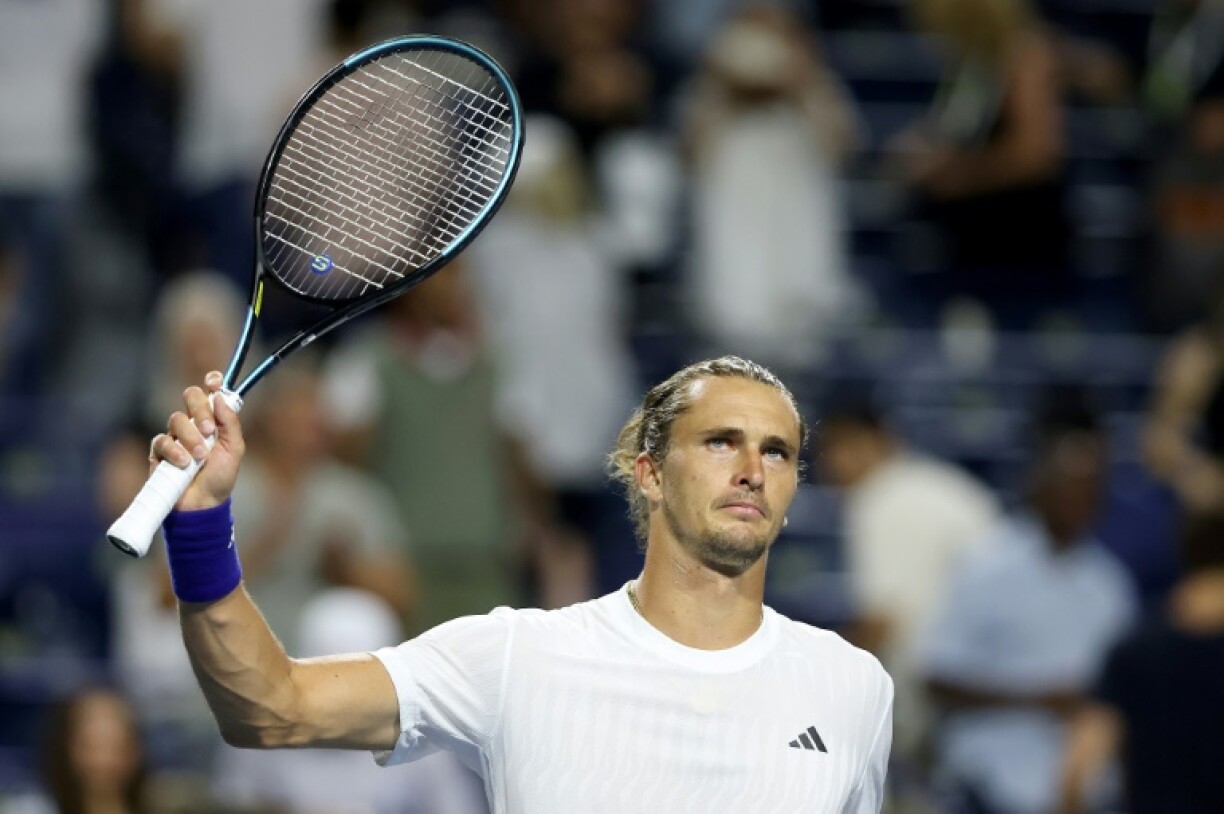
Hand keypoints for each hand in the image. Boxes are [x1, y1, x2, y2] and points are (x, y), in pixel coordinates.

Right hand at [149, 370, 245, 510]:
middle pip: (190, 396)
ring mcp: (176, 436)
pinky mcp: (160, 451)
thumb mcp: (234, 449)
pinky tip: (183, 463)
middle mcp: (194, 423)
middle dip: (200, 409)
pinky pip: (162, 440)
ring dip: (190, 437)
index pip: (210, 393)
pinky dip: (174, 451)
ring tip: (200, 456)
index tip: (213, 382)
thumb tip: (219, 397)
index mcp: (214, 420)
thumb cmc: (220, 477)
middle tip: (208, 430)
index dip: (211, 382)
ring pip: (176, 419)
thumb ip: (230, 423)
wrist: (203, 503)